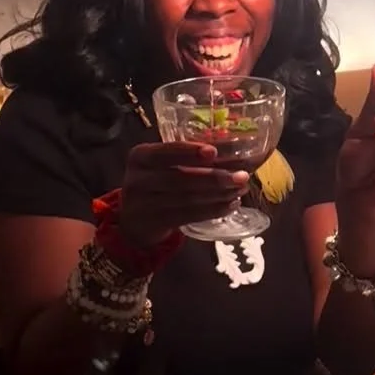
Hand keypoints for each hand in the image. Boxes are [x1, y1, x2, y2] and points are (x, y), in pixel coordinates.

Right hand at [118, 142, 249, 248]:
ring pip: (187, 198)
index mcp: (140, 156)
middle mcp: (138, 178)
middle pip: (179, 178)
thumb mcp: (158, 165)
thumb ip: (184, 158)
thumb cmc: (155, 183)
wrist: (133, 220)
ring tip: (239, 190)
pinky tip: (229, 205)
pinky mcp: (156, 222)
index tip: (213, 151)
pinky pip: (189, 215)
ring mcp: (144, 203)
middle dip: (214, 177)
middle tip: (241, 176)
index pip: (165, 152)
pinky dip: (212, 210)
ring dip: (218, 195)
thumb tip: (234, 152)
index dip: (189, 151)